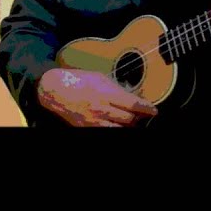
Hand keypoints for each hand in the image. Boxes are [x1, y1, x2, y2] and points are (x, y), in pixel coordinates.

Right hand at [36, 68, 158, 126]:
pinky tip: (120, 126)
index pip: (132, 103)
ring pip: (120, 129)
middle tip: (146, 115)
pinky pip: (107, 132)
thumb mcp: (99, 77)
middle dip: (140, 118)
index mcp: (105, 92)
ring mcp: (94, 121)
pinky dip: (116, 130)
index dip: (146, 108)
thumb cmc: (78, 80)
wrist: (56, 92)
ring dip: (130, 126)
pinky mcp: (87, 129)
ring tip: (134, 121)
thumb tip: (132, 96)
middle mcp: (101, 108)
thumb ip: (116, 87)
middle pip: (129, 119)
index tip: (154, 110)